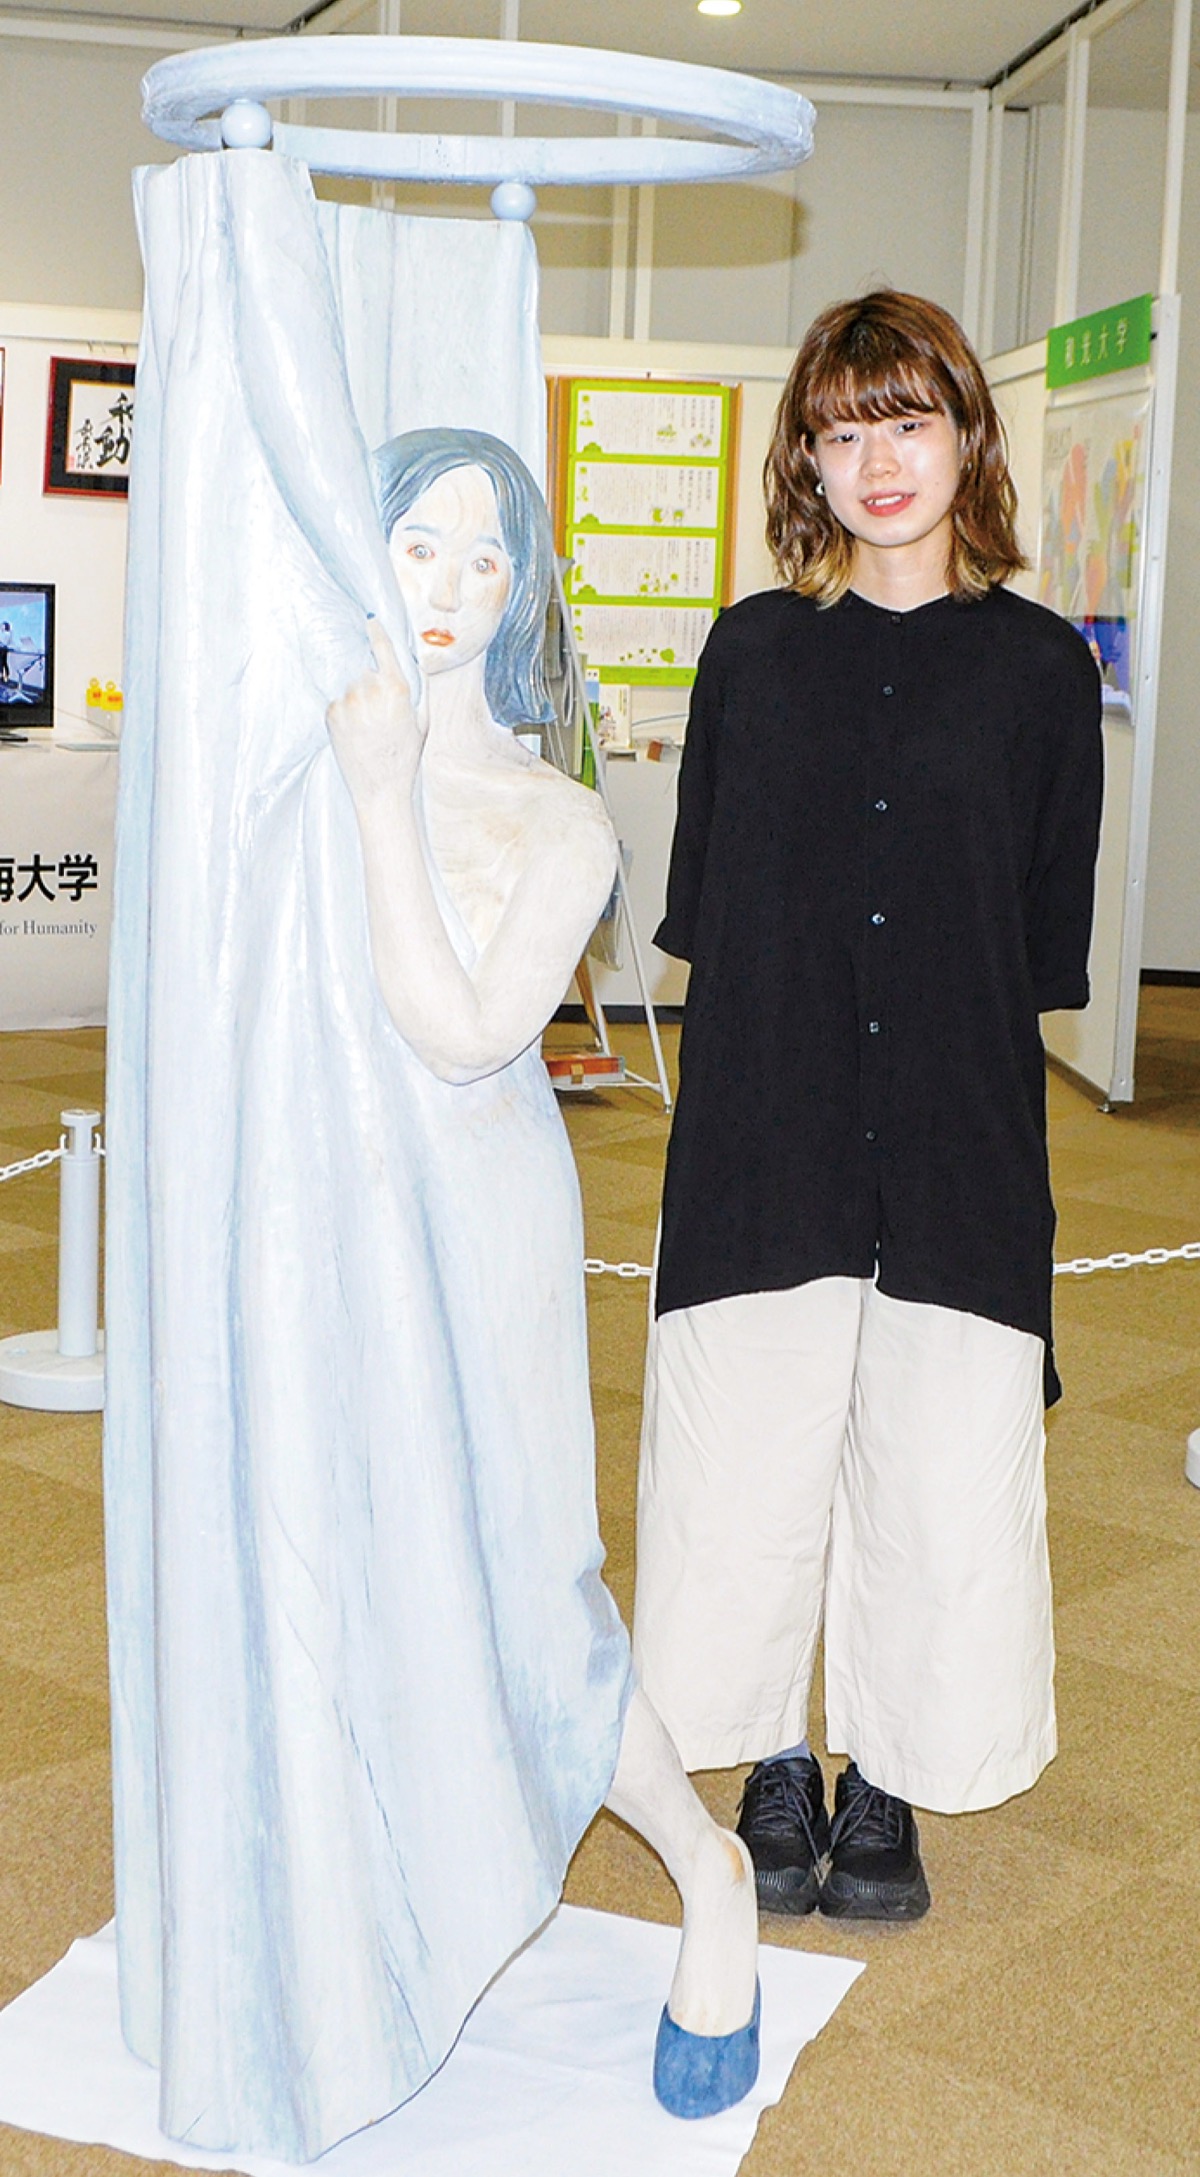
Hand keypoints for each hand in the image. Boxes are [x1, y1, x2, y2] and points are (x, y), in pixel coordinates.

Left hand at [326, 622, 424, 801]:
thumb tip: (411, 663)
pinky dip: (345, 711)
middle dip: (370, 682)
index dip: (376, 632)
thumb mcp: (422, 720)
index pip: (383, 646)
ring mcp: (347, 700)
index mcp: (396, 688)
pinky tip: (355, 732)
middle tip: (378, 711)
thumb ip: (418, 688)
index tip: (370, 621)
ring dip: (356, 697)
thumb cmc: (405, 757)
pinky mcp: (331, 713)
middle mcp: (369, 689)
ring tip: (367, 726)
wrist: (380, 789)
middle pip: (366, 668)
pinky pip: (338, 701)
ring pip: (350, 685)